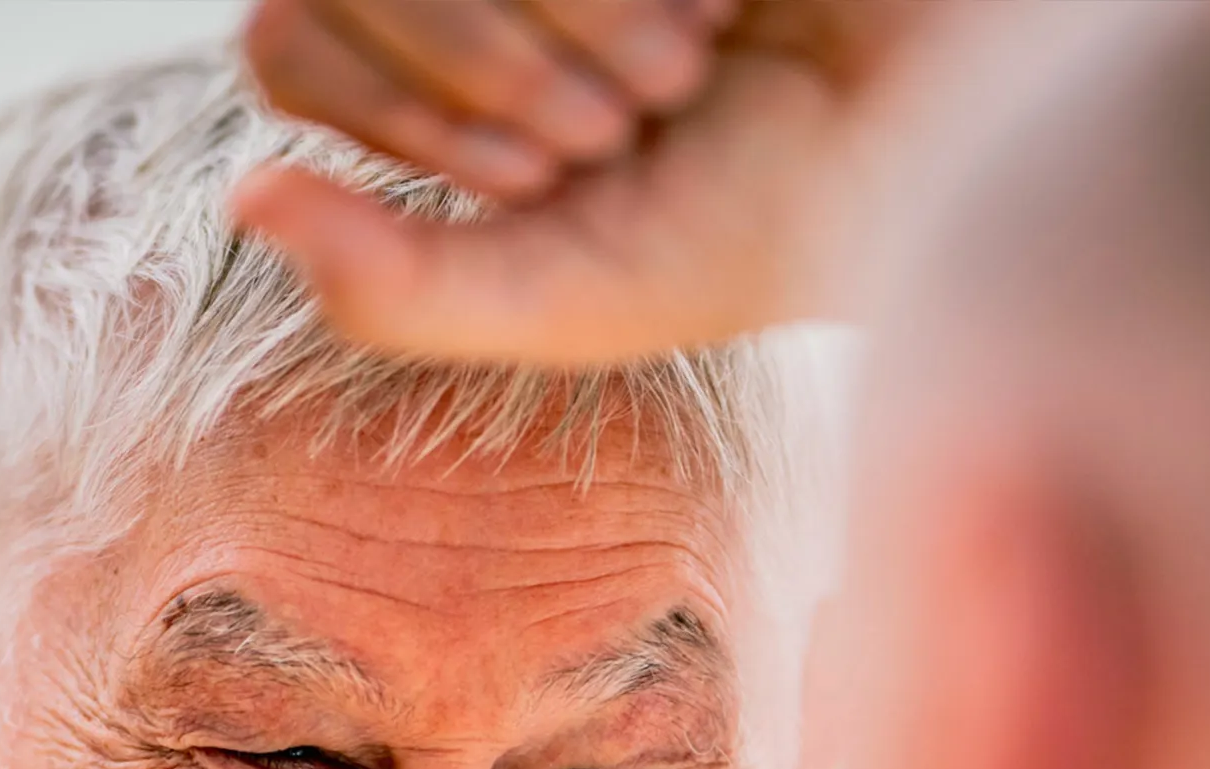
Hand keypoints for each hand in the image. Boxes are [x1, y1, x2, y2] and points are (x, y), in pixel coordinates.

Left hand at [237, 0, 934, 362]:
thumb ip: (395, 288)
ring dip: (561, 13)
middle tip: (621, 128)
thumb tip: (244, 195)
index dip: (388, 115)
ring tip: (680, 69)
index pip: (285, 37)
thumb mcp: (567, 299)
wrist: (965, 138)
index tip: (531, 181)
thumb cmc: (771, 229)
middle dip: (484, 71)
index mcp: (429, 68)